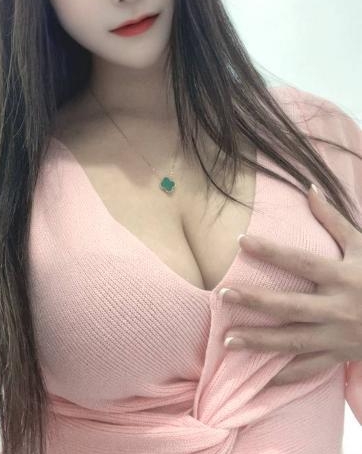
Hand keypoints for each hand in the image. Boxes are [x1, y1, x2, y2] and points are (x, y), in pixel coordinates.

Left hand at [219, 184, 361, 386]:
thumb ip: (333, 219)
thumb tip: (309, 188)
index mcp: (343, 277)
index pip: (301, 261)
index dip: (271, 251)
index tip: (241, 241)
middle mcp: (338, 308)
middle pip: (290, 305)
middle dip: (254, 301)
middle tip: (222, 295)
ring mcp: (339, 336)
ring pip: (293, 342)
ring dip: (259, 342)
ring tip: (227, 340)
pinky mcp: (341, 356)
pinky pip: (309, 369)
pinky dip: (285, 376)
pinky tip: (259, 378)